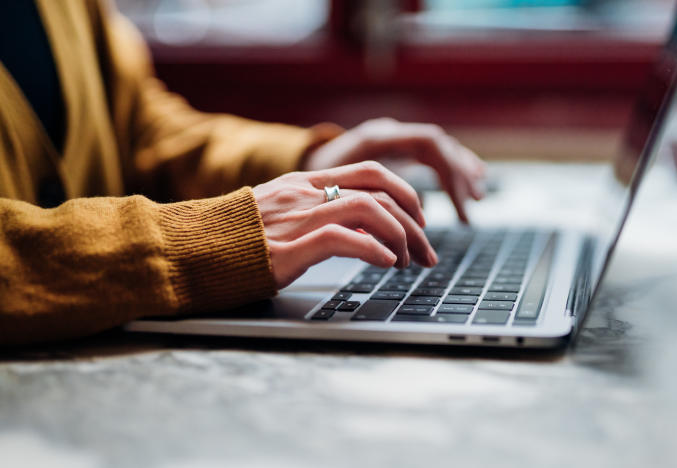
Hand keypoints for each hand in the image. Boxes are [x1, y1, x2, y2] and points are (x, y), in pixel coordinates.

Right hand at [252, 161, 438, 288]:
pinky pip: (343, 239)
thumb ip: (317, 212)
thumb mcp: (279, 214)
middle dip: (414, 221)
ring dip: (400, 237)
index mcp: (306, 183)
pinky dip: (374, 250)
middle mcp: (306, 194)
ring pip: (370, 210)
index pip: (372, 172)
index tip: (419, 221)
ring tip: (407, 262)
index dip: (405, 194)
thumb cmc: (235, 239)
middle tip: (426, 250)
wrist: (188, 250)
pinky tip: (386, 264)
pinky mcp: (288, 248)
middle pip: (381, 189)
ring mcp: (298, 218)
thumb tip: (362, 229)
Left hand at [302, 118, 486, 222]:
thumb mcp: (330, 195)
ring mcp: (392, 139)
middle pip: (439, 146)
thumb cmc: (306, 185)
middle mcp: (388, 133)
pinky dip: (450, 169)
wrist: (291, 163)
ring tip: (478, 197)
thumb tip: (393, 237)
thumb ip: (361, 208)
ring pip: (438, 149)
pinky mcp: (392, 150)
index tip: (457, 207)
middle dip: (459, 178)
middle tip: (472, 208)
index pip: (429, 144)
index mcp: (375, 138)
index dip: (448, 175)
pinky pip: (431, 155)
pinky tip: (468, 182)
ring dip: (460, 172)